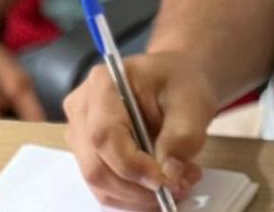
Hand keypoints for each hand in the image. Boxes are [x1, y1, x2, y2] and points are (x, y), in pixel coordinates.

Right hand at [64, 52, 214, 209]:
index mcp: (104, 84)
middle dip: (138, 188)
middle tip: (179, 187)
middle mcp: (82, 108)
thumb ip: (181, 138)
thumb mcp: (192, 104)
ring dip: (139, 195)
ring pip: (99, 182)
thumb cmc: (181, 81)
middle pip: (96, 165)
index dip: (133, 166)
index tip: (166, 181)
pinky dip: (134, 195)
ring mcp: (81, 132)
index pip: (104, 135)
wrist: (176, 79)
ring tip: (177, 183)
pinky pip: (105, 186)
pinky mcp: (90, 152)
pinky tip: (161, 182)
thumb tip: (168, 176)